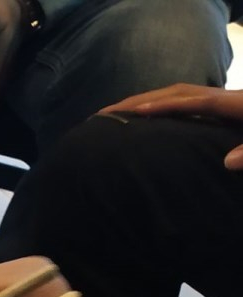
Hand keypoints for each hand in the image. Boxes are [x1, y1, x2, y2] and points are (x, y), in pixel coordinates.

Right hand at [102, 84, 242, 170]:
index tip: (137, 112)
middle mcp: (228, 97)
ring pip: (185, 93)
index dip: (168, 106)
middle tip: (110, 110)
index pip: (197, 102)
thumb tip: (226, 162)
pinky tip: (151, 117)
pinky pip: (191, 101)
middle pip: (182, 92)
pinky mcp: (227, 108)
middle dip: (145, 98)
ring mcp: (227, 100)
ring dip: (152, 100)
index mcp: (239, 104)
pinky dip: (166, 106)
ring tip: (122, 112)